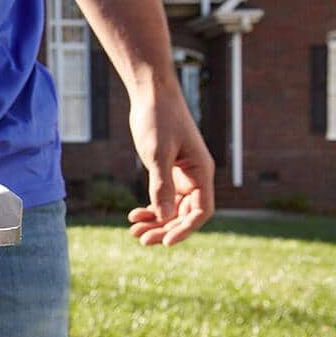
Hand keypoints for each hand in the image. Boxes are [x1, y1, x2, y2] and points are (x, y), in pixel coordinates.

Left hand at [126, 81, 214, 245]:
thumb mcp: (158, 153)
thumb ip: (161, 184)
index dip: (186, 229)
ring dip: (156, 222)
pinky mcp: (167, 171)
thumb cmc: (158, 119)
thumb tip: (163, 216)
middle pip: (185, 214)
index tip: (166, 242)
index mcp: (201, 171)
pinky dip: (150, 209)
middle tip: (142, 240)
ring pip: (172, 208)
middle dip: (165, 228)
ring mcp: (182, 175)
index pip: (201, 211)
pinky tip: (134, 215)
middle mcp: (195, 176)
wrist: (151, 95)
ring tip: (134, 232)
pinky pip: (163, 198)